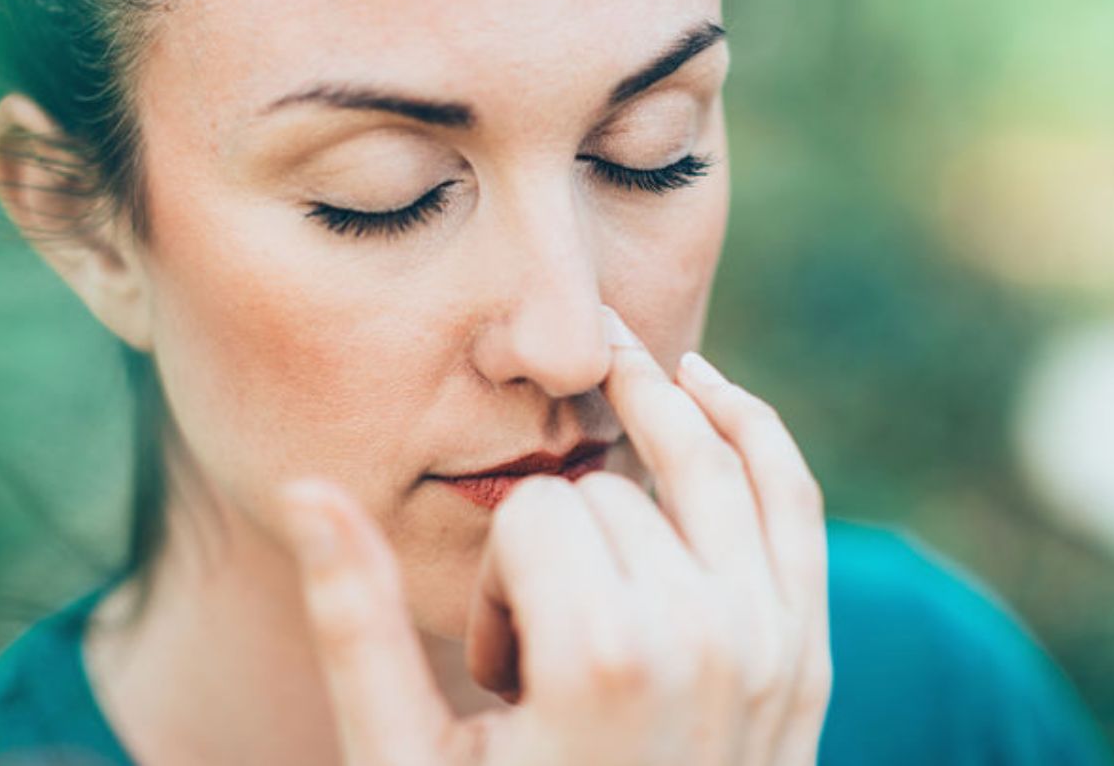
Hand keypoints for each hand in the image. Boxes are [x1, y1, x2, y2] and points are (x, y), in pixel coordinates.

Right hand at [277, 304, 831, 765]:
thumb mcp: (404, 761)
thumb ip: (357, 623)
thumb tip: (308, 488)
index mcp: (604, 661)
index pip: (530, 516)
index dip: (493, 581)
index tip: (498, 675)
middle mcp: (705, 638)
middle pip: (606, 494)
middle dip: (557, 554)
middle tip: (542, 661)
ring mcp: (771, 644)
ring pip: (705, 460)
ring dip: (646, 426)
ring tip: (606, 386)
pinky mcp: (806, 654)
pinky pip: (793, 498)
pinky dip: (753, 427)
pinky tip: (705, 386)